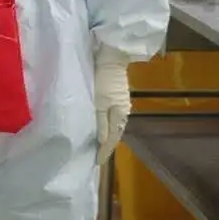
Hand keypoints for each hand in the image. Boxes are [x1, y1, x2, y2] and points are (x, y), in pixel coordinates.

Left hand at [93, 45, 130, 166]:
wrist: (111, 56)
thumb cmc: (103, 79)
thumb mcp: (99, 102)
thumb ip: (100, 123)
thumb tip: (102, 142)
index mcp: (120, 115)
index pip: (112, 139)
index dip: (104, 151)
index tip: (96, 163)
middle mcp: (123, 112)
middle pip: (115, 134)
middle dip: (106, 146)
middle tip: (96, 157)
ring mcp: (120, 104)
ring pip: (114, 126)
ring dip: (106, 137)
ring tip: (97, 146)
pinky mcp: (116, 97)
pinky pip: (111, 117)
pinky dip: (106, 126)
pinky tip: (101, 128)